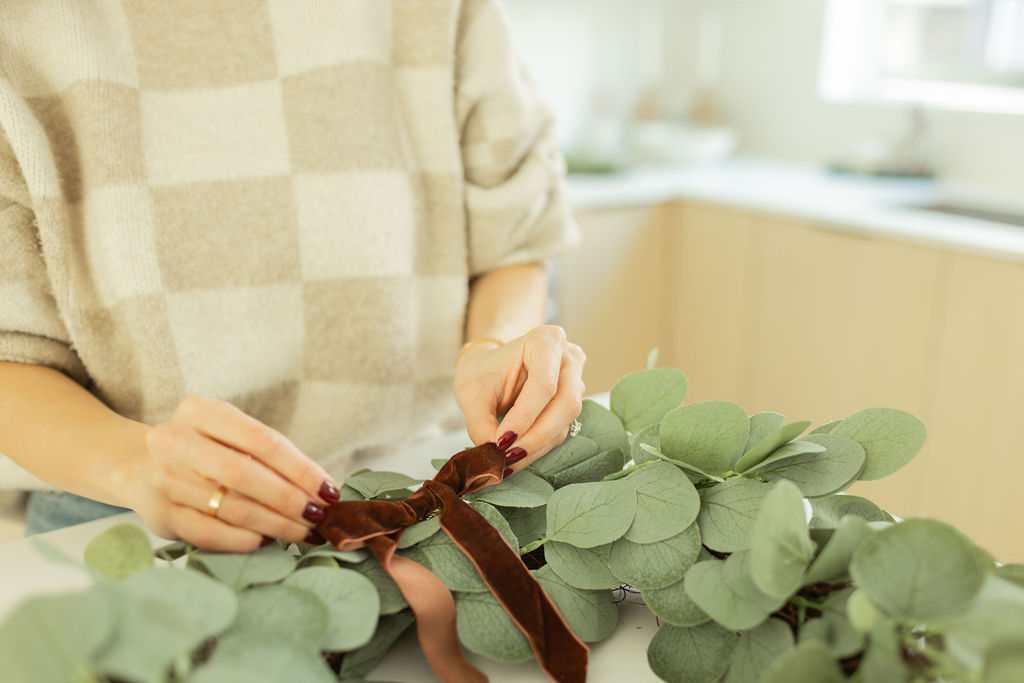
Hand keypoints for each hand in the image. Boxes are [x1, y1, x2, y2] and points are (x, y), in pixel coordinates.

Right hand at [133, 395, 338, 551]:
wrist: (138, 466)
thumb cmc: (204, 450)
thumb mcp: (230, 436)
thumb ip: (269, 455)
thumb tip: (322, 489)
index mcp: (199, 410)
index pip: (263, 440)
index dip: (301, 469)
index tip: (329, 490)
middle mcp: (175, 440)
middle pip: (245, 474)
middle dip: (290, 499)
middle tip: (319, 516)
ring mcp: (163, 477)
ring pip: (231, 506)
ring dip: (275, 524)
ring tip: (304, 531)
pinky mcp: (159, 512)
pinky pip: (209, 532)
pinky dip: (243, 540)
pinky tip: (266, 540)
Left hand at [453, 325, 585, 472]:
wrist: (489, 368)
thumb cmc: (481, 372)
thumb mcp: (471, 393)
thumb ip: (480, 423)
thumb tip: (493, 453)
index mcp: (545, 341)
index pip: (544, 384)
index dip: (524, 417)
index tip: (501, 442)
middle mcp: (568, 358)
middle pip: (565, 404)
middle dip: (536, 436)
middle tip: (507, 457)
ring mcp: (575, 380)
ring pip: (566, 421)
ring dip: (537, 446)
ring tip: (507, 462)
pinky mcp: (572, 402)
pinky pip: (561, 429)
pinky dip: (538, 446)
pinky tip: (517, 456)